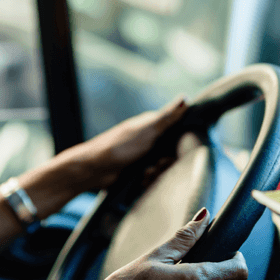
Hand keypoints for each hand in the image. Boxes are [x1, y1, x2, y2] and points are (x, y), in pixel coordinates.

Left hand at [69, 94, 188, 189]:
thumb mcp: (146, 131)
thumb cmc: (119, 146)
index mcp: (151, 125)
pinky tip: (140, 180)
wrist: (94, 169)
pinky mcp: (138, 170)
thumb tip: (184, 98)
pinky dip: (148, 180)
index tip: (176, 151)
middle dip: (166, 163)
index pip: (178, 131)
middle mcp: (149, 139)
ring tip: (145, 174)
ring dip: (156, 173)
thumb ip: (166, 118)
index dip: (180, 143)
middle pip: (172, 153)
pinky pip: (153, 177)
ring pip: (163, 167)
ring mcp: (143, 155)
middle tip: (156, 164)